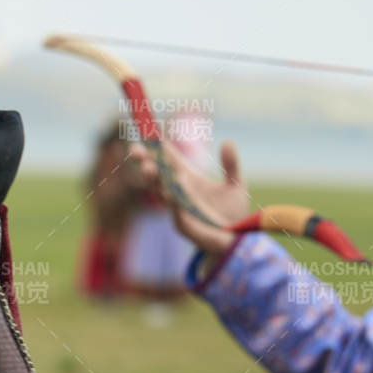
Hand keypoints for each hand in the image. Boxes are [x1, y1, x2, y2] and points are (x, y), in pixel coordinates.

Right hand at [133, 139, 250, 253]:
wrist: (237, 240)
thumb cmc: (233, 214)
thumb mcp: (235, 184)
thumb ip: (230, 164)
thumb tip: (227, 142)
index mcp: (188, 179)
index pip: (169, 159)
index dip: (158, 147)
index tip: (148, 133)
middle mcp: (178, 193)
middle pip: (157, 174)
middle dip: (145, 162)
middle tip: (135, 150)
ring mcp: (178, 209)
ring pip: (161, 192)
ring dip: (154, 181)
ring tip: (148, 168)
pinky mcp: (183, 226)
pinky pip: (176, 212)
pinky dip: (174, 201)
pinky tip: (171, 191)